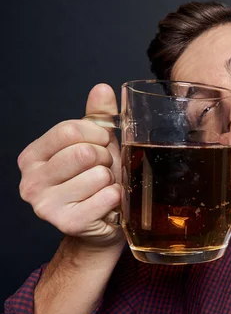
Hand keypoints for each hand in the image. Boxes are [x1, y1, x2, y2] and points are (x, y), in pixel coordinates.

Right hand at [18, 84, 124, 248]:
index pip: (69, 130)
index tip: (102, 145)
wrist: (102, 224)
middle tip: (104, 172)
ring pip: (98, 175)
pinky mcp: (67, 223)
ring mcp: (45, 205)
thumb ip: (97, 117)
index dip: (97, 135)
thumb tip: (102, 89)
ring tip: (104, 189)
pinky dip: (117, 197)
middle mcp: (31, 181)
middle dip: (105, 159)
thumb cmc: (96, 181)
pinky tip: (109, 204)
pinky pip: (107, 197)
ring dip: (112, 181)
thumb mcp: (95, 144)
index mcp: (33, 157)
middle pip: (83, 153)